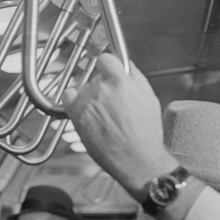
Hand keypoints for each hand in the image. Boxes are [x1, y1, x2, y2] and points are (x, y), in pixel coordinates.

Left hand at [62, 53, 179, 198]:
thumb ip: (136, 77)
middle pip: (97, 77)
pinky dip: (75, 100)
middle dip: (104, 86)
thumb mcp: (150, 100)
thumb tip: (126, 63)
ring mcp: (87, 102)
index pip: (106, 59)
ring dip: (92, 97)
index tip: (110, 71)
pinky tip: (87, 111)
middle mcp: (102, 89)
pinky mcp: (76, 115)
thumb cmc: (146, 133)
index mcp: (122, 82)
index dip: (109, 65)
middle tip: (114, 103)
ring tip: (105, 115)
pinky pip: (69, 96)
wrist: (137, 160)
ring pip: (85, 89)